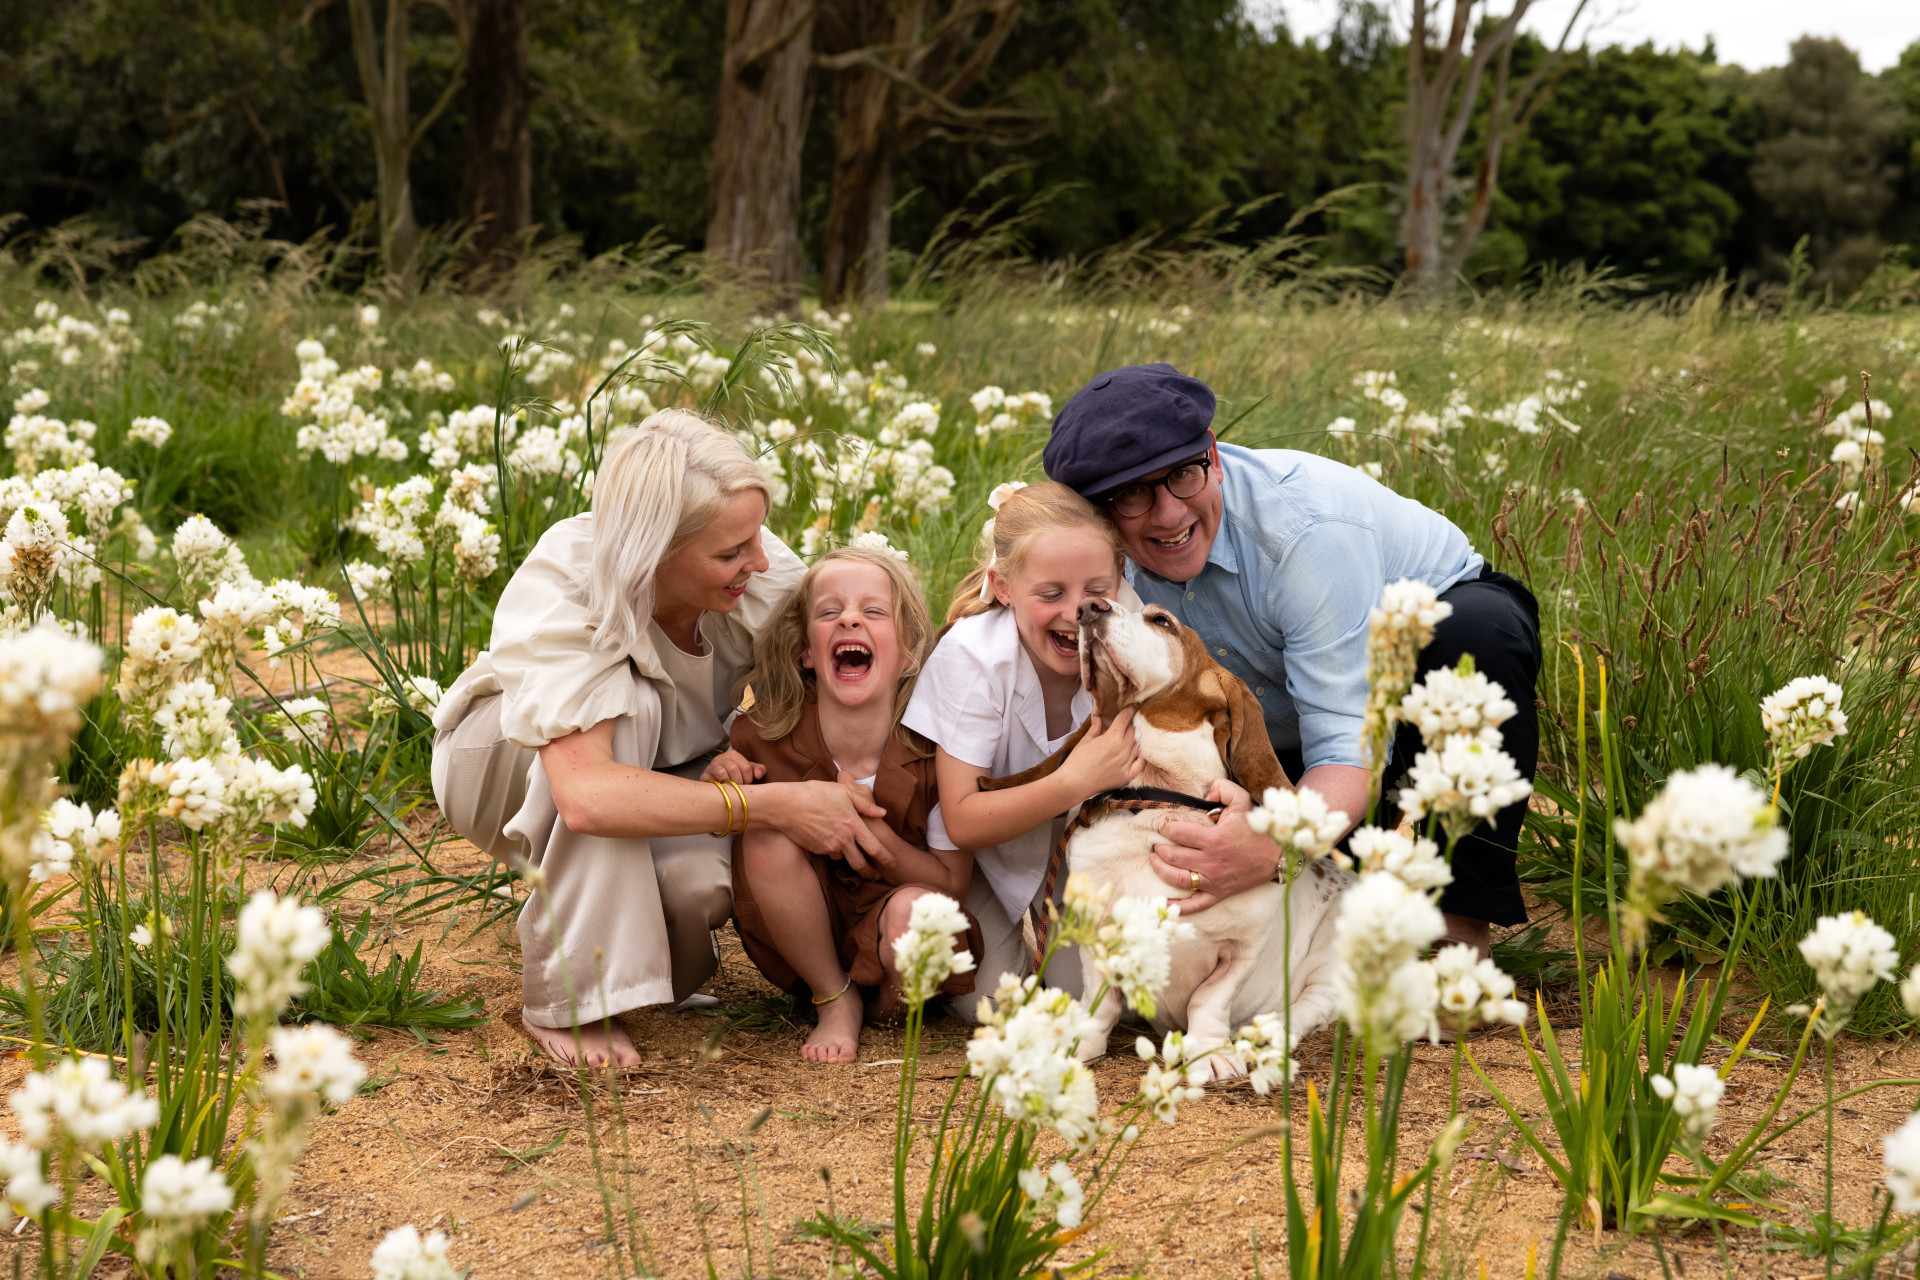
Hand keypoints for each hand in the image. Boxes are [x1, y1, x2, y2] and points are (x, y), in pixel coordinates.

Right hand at [701, 749, 764, 785]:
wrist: (716, 781)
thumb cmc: (735, 776)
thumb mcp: (748, 771)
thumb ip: (759, 770)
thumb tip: (758, 775)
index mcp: (733, 754)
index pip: (746, 767)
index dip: (748, 779)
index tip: (746, 784)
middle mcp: (721, 757)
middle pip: (734, 769)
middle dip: (739, 782)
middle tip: (739, 789)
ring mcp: (712, 765)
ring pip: (724, 774)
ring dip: (730, 785)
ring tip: (732, 790)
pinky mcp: (705, 775)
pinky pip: (714, 780)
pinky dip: (722, 786)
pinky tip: (724, 789)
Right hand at [770, 780, 889, 877]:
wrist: (785, 805)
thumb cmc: (815, 793)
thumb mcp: (843, 792)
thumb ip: (864, 803)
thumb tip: (882, 812)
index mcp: (853, 825)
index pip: (875, 847)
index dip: (886, 858)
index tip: (893, 864)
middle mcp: (842, 840)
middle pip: (860, 863)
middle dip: (869, 872)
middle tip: (875, 876)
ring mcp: (828, 847)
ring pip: (843, 859)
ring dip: (848, 860)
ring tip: (852, 859)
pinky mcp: (816, 850)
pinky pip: (829, 854)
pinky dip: (833, 852)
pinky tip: (831, 844)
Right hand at [1058, 709, 1140, 801]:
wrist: (1074, 783)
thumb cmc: (1077, 761)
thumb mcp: (1085, 741)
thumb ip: (1095, 728)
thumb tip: (1098, 718)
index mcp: (1112, 737)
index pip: (1125, 719)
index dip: (1129, 711)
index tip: (1131, 708)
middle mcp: (1123, 749)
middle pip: (1134, 731)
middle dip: (1133, 724)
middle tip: (1132, 721)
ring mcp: (1127, 763)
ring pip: (1139, 745)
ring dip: (1138, 738)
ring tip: (1136, 734)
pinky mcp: (1127, 775)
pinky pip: (1141, 764)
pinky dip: (1142, 757)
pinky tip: (1138, 753)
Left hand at [1148, 779, 1275, 913]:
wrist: (1277, 855)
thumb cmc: (1258, 828)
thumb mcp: (1242, 800)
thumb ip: (1222, 789)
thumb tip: (1205, 794)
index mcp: (1213, 839)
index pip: (1178, 833)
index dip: (1166, 828)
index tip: (1163, 825)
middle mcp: (1210, 861)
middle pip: (1173, 856)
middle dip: (1159, 848)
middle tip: (1155, 843)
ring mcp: (1213, 880)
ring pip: (1178, 878)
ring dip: (1160, 869)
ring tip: (1154, 860)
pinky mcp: (1218, 894)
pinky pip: (1194, 904)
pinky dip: (1177, 906)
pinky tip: (1161, 903)